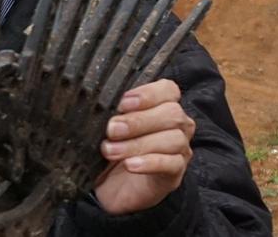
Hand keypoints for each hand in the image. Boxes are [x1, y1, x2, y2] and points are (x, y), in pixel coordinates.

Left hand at [93, 79, 195, 213]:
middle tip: (111, 130)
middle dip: (138, 121)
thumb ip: (110, 113)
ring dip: (138, 144)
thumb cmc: (111, 149)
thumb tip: (98, 103)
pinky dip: (150, 162)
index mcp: (161, 107)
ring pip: (173, 139)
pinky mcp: (175, 173)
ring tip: (110, 151)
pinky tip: (130, 165)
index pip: (168, 90)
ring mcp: (179, 150)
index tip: (122, 103)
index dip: (148, 94)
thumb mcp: (106, 128)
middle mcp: (176, 125)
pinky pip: (172, 164)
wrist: (111, 186)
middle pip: (172, 114)